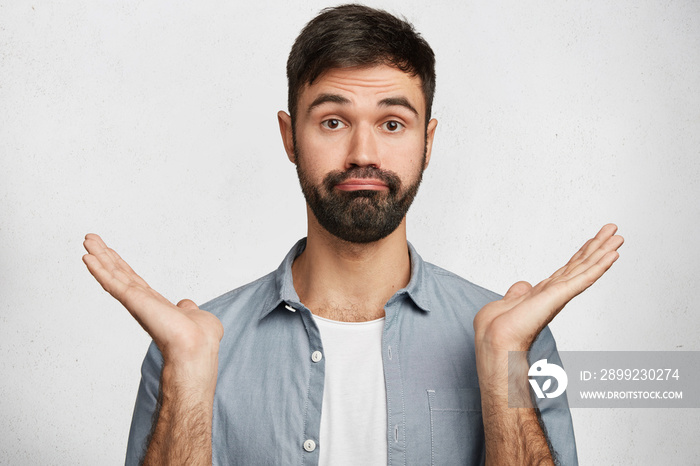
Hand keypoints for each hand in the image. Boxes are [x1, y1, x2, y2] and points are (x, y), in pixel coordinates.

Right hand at [82, 234, 222, 385]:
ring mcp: (136, 302)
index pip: (133, 280)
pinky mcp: (133, 301)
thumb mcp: (196, 316)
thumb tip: (186, 305)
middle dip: (104, 256)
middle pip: (119, 273)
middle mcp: (142, 302)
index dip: (120, 266)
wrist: (197, 346)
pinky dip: (99, 270)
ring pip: (113, 275)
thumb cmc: (200, 338)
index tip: (109, 252)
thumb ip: (188, 309)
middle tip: (90, 239)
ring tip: (87, 241)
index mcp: (154, 304)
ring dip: (99, 257)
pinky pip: (113, 283)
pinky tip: (88, 258)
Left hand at [474, 224, 622, 371]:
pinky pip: (584, 278)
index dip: (582, 254)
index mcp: (545, 293)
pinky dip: (599, 266)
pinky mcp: (561, 296)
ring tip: (618, 236)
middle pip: (581, 264)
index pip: (568, 269)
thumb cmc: (498, 328)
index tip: (594, 239)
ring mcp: (560, 294)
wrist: (497, 339)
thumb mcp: (508, 303)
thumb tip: (523, 286)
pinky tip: (612, 254)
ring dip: (603, 252)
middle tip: (614, 230)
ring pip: (586, 268)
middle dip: (598, 246)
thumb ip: (518, 293)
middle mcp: (556, 293)